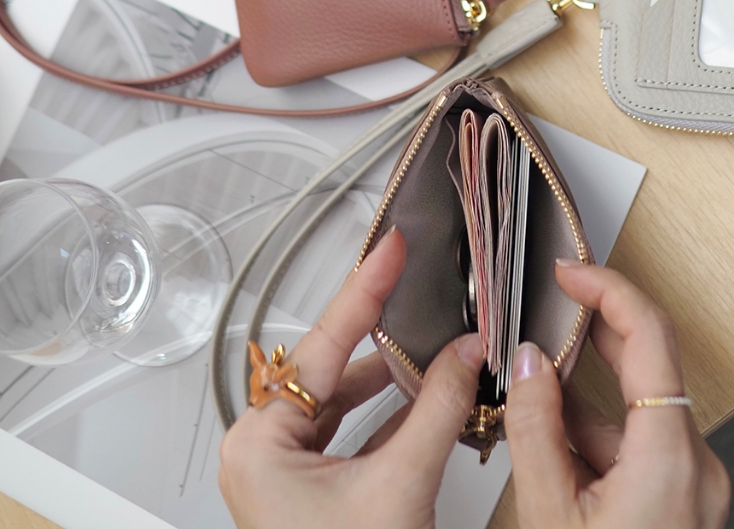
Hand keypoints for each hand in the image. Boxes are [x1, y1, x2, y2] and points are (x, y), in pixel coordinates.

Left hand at [218, 227, 484, 528]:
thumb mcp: (399, 486)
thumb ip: (439, 408)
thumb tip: (471, 352)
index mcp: (262, 444)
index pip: (320, 343)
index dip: (364, 289)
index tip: (390, 247)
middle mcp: (266, 450)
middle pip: (331, 367)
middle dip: (382, 331)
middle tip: (415, 284)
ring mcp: (288, 469)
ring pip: (344, 398)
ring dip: (392, 374)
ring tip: (431, 340)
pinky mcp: (315, 486)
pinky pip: (353, 429)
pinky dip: (390, 409)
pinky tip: (425, 390)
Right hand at [504, 261, 729, 528]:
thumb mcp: (550, 516)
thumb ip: (535, 430)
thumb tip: (528, 364)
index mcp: (670, 459)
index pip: (649, 335)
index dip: (607, 289)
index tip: (571, 272)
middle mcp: (695, 465)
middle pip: (648, 362)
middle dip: (595, 326)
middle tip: (559, 297)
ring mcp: (694, 484)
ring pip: (636, 408)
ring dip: (585, 394)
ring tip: (535, 383)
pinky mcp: (684, 500)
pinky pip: (640, 443)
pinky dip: (597, 432)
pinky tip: (556, 435)